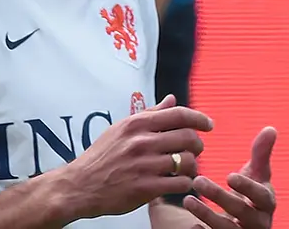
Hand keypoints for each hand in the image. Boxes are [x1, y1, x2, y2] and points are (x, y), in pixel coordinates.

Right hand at [55, 94, 213, 219]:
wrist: (79, 185)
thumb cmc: (101, 156)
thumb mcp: (121, 128)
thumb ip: (150, 114)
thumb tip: (172, 99)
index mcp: (137, 124)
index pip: (178, 114)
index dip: (199, 118)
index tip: (208, 124)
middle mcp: (142, 142)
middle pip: (188, 137)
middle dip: (198, 144)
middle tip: (196, 150)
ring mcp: (144, 165)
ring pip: (187, 161)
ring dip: (193, 166)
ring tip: (187, 168)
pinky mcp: (145, 188)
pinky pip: (180, 183)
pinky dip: (185, 183)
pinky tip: (180, 182)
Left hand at [183, 126, 276, 228]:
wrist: (248, 224)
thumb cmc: (252, 195)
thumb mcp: (258, 175)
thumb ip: (262, 153)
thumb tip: (270, 128)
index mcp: (267, 202)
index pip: (261, 196)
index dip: (248, 187)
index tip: (230, 176)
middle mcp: (259, 222)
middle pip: (241, 211)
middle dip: (219, 196)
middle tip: (198, 180)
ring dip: (207, 214)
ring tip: (188, 199)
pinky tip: (192, 226)